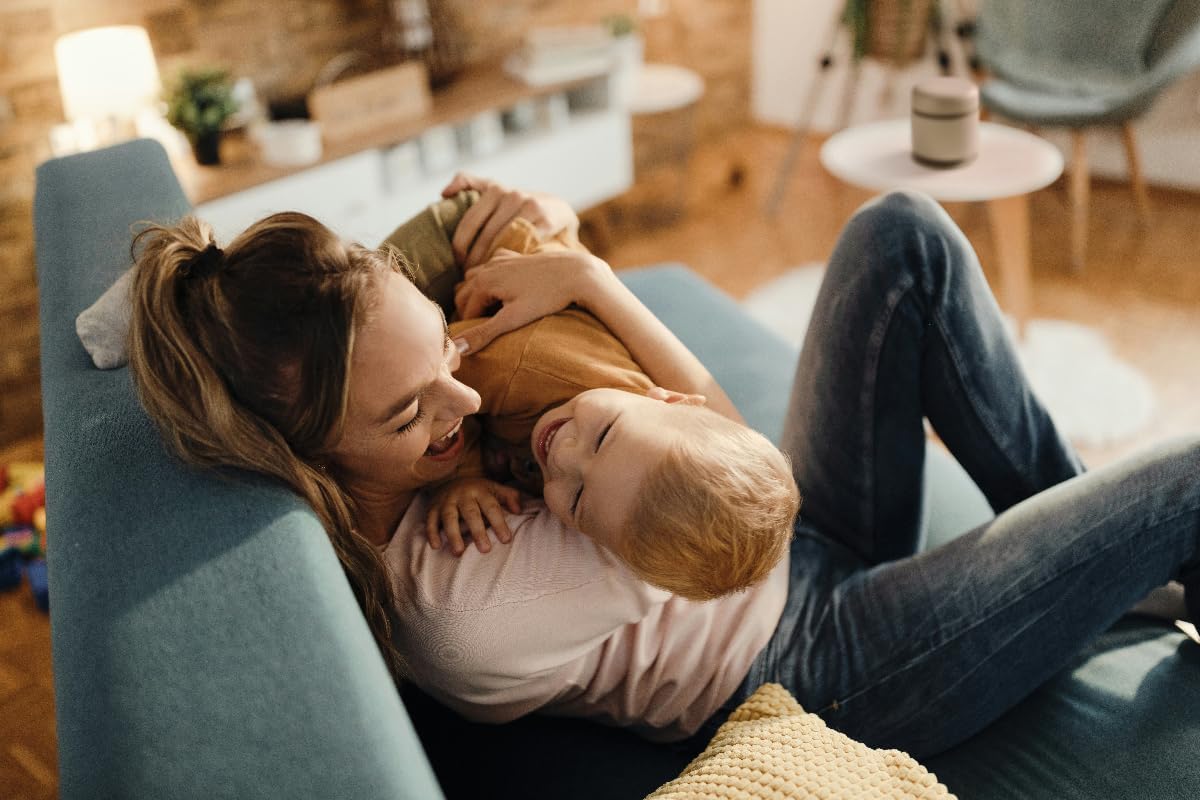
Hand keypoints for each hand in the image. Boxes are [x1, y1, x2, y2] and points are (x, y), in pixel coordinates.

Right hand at [425, 478, 523, 555]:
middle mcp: (463, 495)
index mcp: (480, 491)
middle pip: (470, 513)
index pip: (491, 507)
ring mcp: (446, 501)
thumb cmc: (478, 491)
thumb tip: (519, 510)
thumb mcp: (495, 489)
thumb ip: (510, 497)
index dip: (499, 523)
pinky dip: (432, 533)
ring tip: (459, 552)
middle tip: (485, 550)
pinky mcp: (432, 508)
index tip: (506, 540)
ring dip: (453, 535)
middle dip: (477, 531)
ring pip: (449, 517)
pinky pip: (430, 521)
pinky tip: (436, 546)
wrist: (449, 480)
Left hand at [441, 173, 579, 269]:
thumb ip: (469, 183)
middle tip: (468, 276)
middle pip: (486, 235)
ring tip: (483, 278)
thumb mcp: (494, 189)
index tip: (457, 263)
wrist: (558, 210)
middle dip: (474, 259)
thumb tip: (444, 193)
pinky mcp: (546, 221)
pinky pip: (524, 245)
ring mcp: (531, 207)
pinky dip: (512, 260)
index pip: (469, 221)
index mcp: (495, 189)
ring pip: (503, 242)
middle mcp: (512, 195)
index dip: (460, 245)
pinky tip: (506, 272)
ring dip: (491, 263)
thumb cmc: (517, 205)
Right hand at [451, 248, 613, 353]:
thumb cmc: (546, 298)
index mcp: (483, 282)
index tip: (482, 342)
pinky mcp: (512, 256)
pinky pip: (490, 268)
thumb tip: (456, 348)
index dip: (471, 329)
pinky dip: (489, 281)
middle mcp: (487, 267)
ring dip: (477, 296)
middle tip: (485, 331)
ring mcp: (499, 259)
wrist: (576, 273)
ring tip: (493, 315)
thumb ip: (483, 333)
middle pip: (464, 294)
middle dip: (470, 312)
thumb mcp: (513, 319)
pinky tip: (503, 294)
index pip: (464, 311)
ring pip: (474, 279)